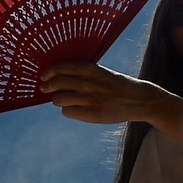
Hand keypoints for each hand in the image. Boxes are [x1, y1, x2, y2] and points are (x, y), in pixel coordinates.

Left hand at [40, 62, 157, 123]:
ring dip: (59, 100)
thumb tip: (59, 79)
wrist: (139, 99)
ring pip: (58, 99)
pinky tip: (76, 108)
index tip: (44, 76)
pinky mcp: (90, 114)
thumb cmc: (118, 85)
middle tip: (45, 88)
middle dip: (48, 87)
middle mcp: (87, 83)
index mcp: (91, 70)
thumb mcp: (102, 73)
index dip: (49, 72)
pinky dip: (68, 110)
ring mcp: (88, 99)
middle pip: (56, 84)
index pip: (61, 68)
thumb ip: (83, 74)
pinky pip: (67, 112)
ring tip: (66, 99)